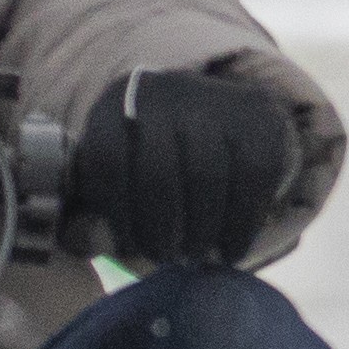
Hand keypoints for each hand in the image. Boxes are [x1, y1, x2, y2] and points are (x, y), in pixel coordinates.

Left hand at [77, 67, 298, 267]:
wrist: (217, 120)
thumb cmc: (152, 164)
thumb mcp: (115, 180)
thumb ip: (94, 215)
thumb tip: (89, 240)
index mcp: (116, 104)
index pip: (107, 158)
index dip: (116, 212)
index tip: (128, 247)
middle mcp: (164, 91)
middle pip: (158, 169)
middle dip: (161, 226)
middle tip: (166, 257)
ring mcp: (216, 98)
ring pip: (208, 174)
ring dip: (202, 229)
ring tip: (196, 255)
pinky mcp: (259, 114)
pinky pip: (254, 175)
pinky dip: (243, 222)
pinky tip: (232, 248)